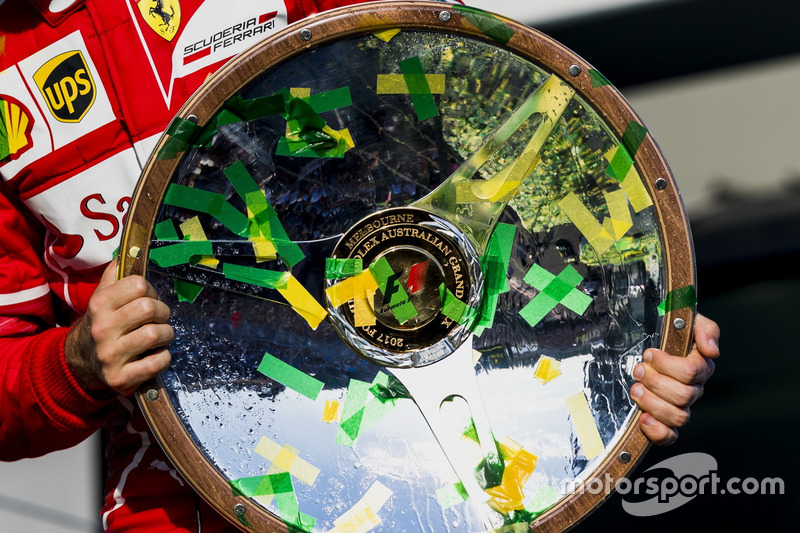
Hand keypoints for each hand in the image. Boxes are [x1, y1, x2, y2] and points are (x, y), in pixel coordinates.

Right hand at [65, 259, 173, 395]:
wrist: (80, 363)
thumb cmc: (102, 324)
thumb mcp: (102, 297)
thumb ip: (116, 274)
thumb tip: (128, 251)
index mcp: (99, 304)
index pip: (138, 285)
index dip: (151, 291)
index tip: (148, 299)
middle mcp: (102, 329)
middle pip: (150, 308)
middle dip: (162, 312)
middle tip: (158, 319)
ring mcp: (110, 355)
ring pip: (156, 334)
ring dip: (167, 334)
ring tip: (159, 337)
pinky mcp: (120, 378)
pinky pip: (157, 363)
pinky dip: (164, 357)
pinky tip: (156, 355)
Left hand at [631, 313, 719, 444]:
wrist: (649, 336)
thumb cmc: (670, 331)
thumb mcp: (689, 319)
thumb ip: (706, 330)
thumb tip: (712, 351)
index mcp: (700, 367)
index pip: (691, 372)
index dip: (667, 365)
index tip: (649, 354)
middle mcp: (693, 389)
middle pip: (683, 396)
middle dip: (656, 382)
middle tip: (638, 370)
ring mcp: (679, 406)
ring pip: (678, 416)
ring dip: (652, 403)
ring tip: (635, 389)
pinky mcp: (665, 420)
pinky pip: (670, 436)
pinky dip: (657, 432)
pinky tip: (643, 419)